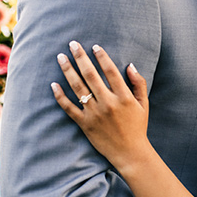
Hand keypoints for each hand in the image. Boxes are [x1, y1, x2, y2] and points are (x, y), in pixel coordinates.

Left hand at [52, 41, 149, 172]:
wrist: (130, 153)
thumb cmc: (137, 127)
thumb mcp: (143, 104)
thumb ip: (138, 83)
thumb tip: (130, 65)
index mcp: (123, 97)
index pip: (110, 71)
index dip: (102, 57)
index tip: (94, 46)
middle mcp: (108, 103)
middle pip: (91, 75)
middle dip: (80, 57)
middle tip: (72, 44)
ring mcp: (94, 114)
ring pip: (78, 88)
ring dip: (68, 70)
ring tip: (61, 57)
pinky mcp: (85, 124)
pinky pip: (69, 108)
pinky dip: (60, 96)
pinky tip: (54, 84)